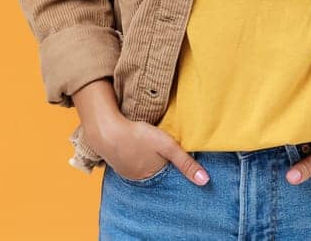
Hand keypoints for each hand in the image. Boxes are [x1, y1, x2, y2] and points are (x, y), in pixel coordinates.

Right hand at [87, 115, 207, 184]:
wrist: (105, 130)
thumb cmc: (138, 136)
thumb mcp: (167, 147)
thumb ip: (186, 163)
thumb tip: (205, 181)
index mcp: (152, 176)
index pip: (170, 172)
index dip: (175, 161)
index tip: (175, 151)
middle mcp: (138, 178)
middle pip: (156, 169)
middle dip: (161, 160)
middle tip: (159, 145)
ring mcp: (125, 171)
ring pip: (143, 165)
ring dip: (147, 157)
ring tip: (148, 144)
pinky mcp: (116, 162)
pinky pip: (131, 161)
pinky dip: (136, 155)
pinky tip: (136, 146)